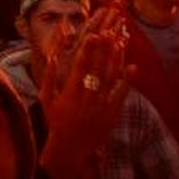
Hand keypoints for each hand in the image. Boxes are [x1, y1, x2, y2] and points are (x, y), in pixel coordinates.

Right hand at [39, 18, 129, 178]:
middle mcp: (87, 97)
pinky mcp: (111, 113)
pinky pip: (121, 95)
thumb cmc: (55, 120)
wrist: (70, 147)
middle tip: (111, 31)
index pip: (80, 66)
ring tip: (121, 42)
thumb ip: (49, 77)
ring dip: (116, 59)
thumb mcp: (45, 99)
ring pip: (110, 78)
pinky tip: (133, 66)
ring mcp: (101, 105)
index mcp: (70, 92)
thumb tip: (52, 56)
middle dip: (104, 49)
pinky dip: (127, 81)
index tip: (93, 34)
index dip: (87, 49)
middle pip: (98, 68)